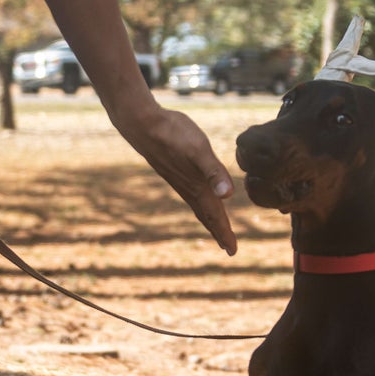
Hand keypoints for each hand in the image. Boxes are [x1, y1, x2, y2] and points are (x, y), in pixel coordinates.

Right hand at [114, 102, 236, 254]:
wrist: (142, 124)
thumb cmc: (172, 134)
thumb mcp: (199, 150)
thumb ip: (214, 172)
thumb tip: (228, 195)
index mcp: (198, 186)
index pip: (214, 215)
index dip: (224, 233)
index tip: (232, 251)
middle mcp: (188, 188)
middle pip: (206, 215)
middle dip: (218, 231)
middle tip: (227, 247)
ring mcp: (179, 180)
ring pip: (198, 206)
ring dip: (209, 219)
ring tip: (216, 228)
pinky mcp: (174, 171)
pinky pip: (191, 195)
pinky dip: (200, 203)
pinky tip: (200, 197)